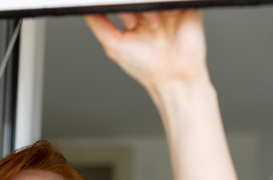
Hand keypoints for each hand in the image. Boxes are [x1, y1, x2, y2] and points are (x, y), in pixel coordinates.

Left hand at [85, 9, 208, 96]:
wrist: (174, 78)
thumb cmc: (145, 67)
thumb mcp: (114, 45)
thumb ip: (99, 24)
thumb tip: (85, 9)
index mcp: (136, 17)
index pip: (125, 0)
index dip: (123, 7)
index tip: (129, 24)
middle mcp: (152, 11)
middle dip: (136, 5)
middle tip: (136, 23)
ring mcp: (169, 8)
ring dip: (151, 6)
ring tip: (153, 25)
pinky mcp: (187, 7)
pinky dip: (168, 4)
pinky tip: (166, 17)